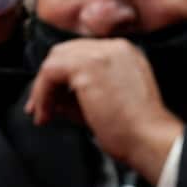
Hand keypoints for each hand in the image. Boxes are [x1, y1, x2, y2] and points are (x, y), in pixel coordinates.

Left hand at [24, 38, 181, 183]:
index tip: (49, 101)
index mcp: (123, 53)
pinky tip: (45, 114)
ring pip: (54, 61)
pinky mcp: (87, 67)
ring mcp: (101, 53)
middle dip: (46, 80)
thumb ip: (77, 96)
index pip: (80, 54)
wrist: (150, 139)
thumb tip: (52, 99)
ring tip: (42, 114)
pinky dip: (41, 94)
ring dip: (42, 89)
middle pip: (64, 52)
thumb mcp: (104, 105)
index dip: (60, 77)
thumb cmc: (134, 131)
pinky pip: (50, 73)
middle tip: (37, 107)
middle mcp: (113, 47)